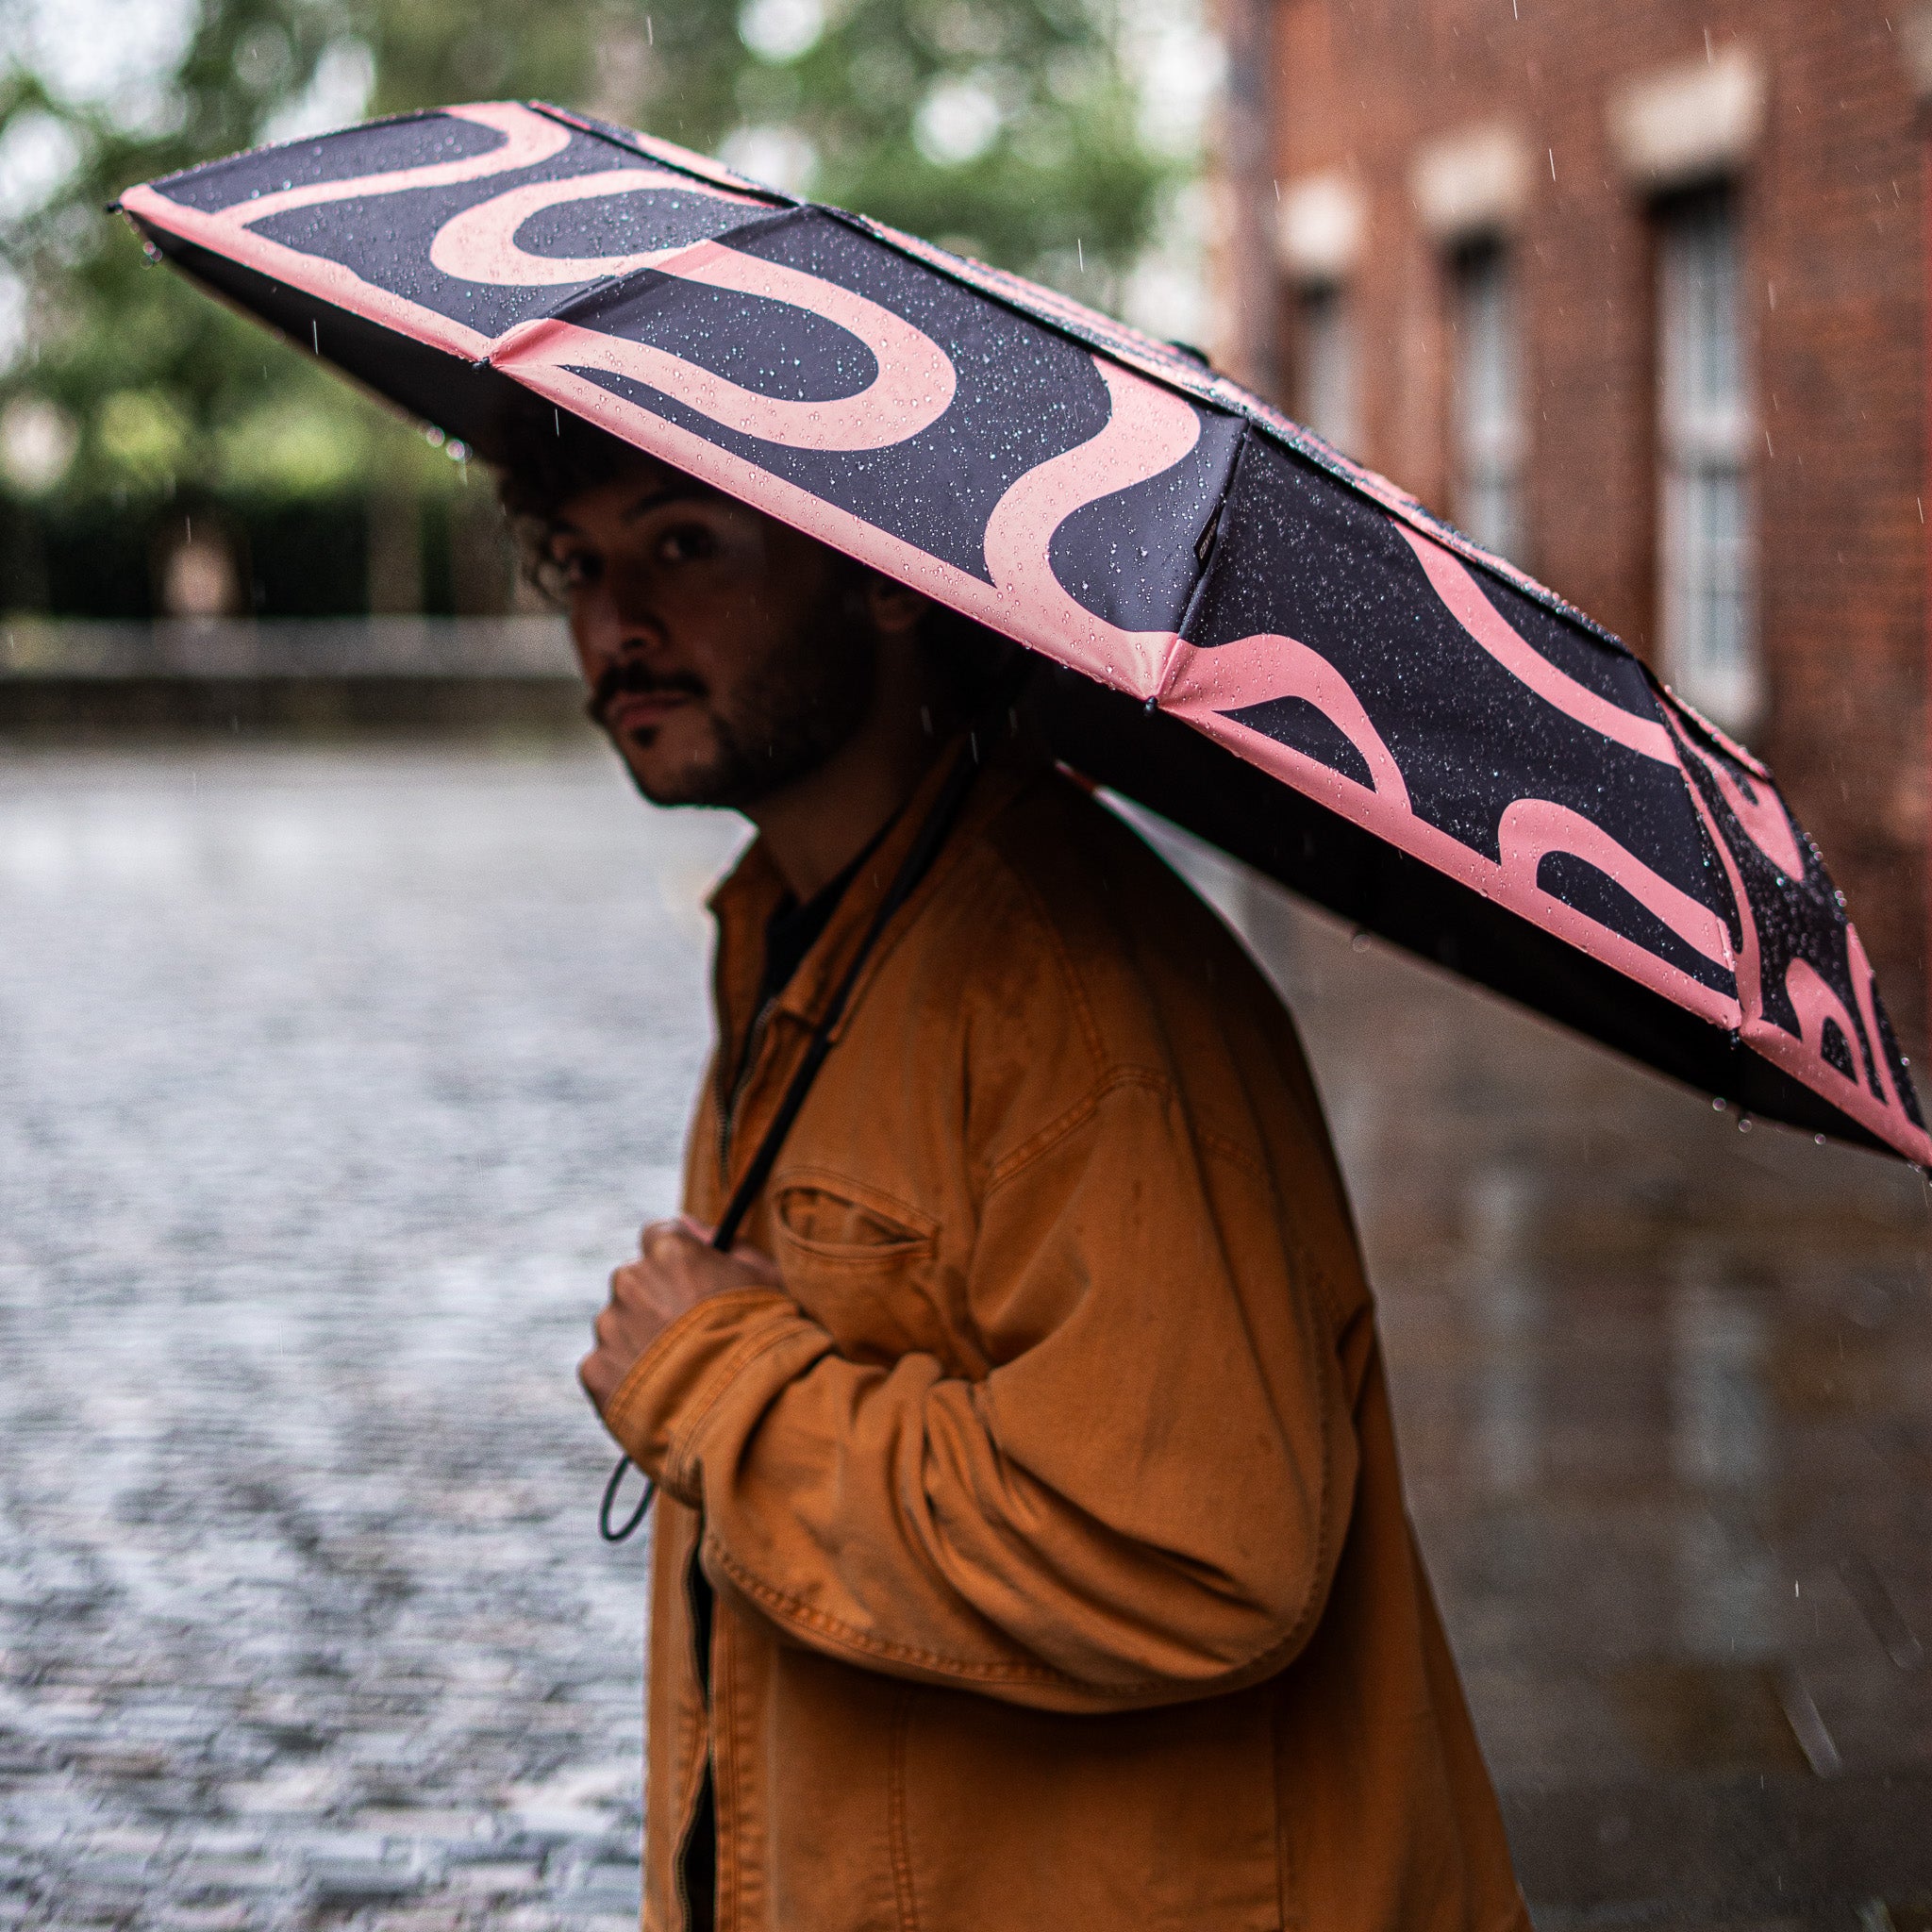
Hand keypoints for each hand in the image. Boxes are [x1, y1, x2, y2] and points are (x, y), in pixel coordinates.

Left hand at [579, 1217, 782, 1414]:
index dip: (676, 1260)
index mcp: (670, 1251)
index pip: (658, 1235)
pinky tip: (661, 1392)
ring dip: (639, 1339)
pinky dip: (627, 1376)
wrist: (744, 1411)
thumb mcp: (766, 1278)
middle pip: (634, 1280)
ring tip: (679, 1371)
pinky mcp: (595, 1371)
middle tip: (689, 1334)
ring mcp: (609, 1327)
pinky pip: (606, 1365)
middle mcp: (630, 1281)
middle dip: (655, 1300)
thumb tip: (690, 1225)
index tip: (692, 1282)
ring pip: (618, 1324)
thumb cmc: (765, 1339)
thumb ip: (728, 1243)